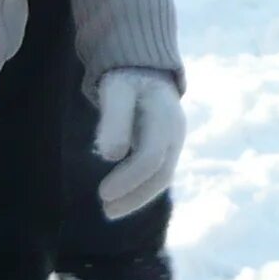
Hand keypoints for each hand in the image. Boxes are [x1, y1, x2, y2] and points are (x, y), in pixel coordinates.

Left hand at [93, 68, 183, 216]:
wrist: (146, 68)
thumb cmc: (127, 78)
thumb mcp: (117, 90)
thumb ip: (114, 119)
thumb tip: (110, 156)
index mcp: (165, 116)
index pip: (151, 157)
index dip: (129, 179)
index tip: (102, 194)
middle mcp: (175, 133)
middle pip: (161, 174)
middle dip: (134, 196)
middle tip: (106, 210)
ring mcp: (174, 141)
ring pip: (161, 178)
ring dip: (138, 197)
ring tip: (110, 210)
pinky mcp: (167, 148)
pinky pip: (158, 174)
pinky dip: (140, 189)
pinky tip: (121, 197)